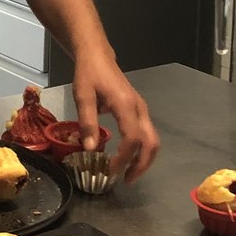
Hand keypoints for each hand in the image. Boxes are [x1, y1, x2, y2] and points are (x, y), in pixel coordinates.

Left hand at [71, 49, 159, 183]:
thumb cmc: (89, 73)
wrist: (97, 55)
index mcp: (126, 105)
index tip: (111, 171)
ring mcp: (141, 108)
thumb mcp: (83, 96)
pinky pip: (146, 133)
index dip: (124, 158)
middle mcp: (139, 108)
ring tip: (128, 173)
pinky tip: (127, 157)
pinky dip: (141, 149)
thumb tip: (90, 149)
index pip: (132, 138)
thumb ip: (87, 121)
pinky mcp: (138, 109)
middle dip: (142, 164)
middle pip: (151, 142)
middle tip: (127, 180)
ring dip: (143, 159)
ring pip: (152, 139)